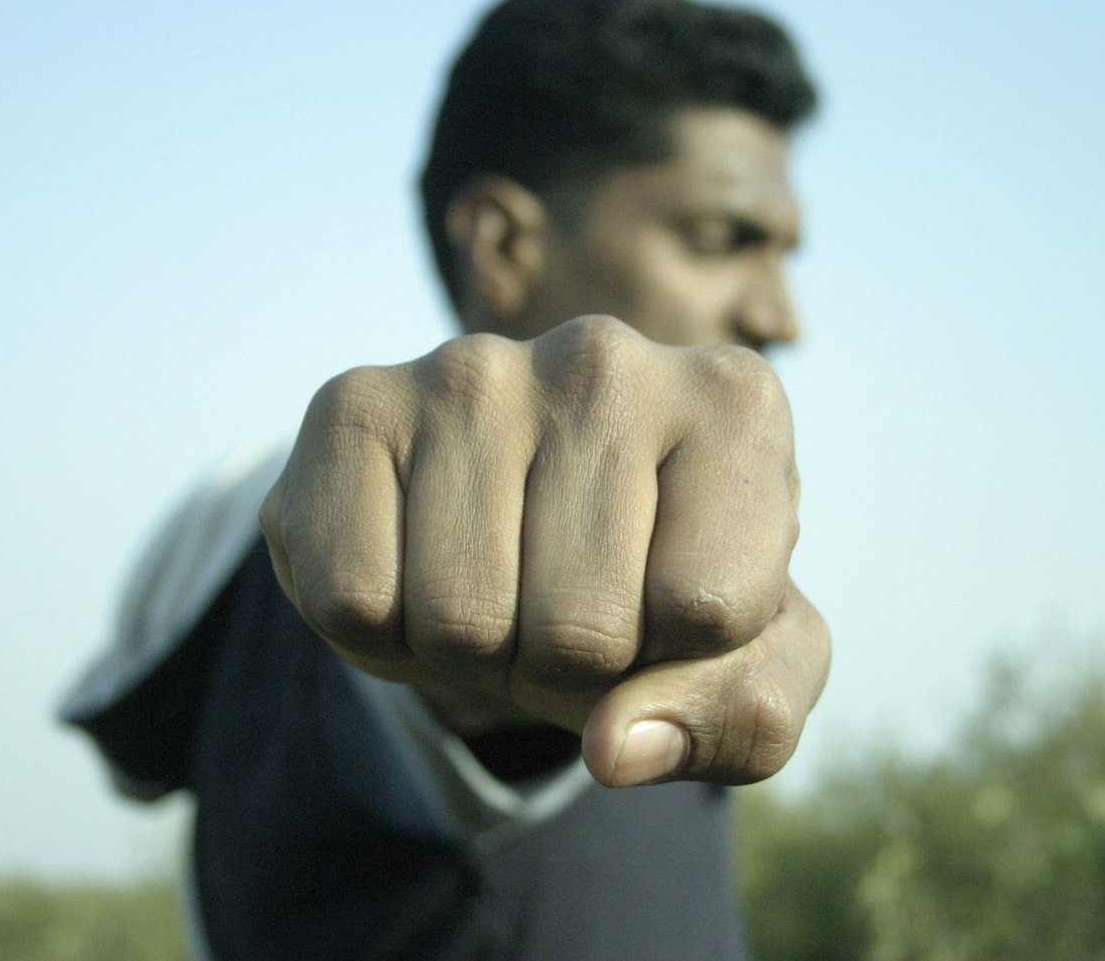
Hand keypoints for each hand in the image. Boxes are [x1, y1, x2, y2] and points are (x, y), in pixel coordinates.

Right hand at [260, 315, 829, 786]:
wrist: (532, 525)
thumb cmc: (663, 585)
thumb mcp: (752, 662)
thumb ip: (742, 717)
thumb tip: (615, 747)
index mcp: (736, 402)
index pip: (707, 609)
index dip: (678, 657)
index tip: (670, 604)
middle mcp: (606, 358)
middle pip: (581, 627)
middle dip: (571, 669)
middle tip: (570, 609)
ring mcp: (472, 368)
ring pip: (462, 619)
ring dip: (476, 653)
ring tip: (501, 585)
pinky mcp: (355, 402)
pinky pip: (352, 598)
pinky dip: (380, 632)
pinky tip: (420, 567)